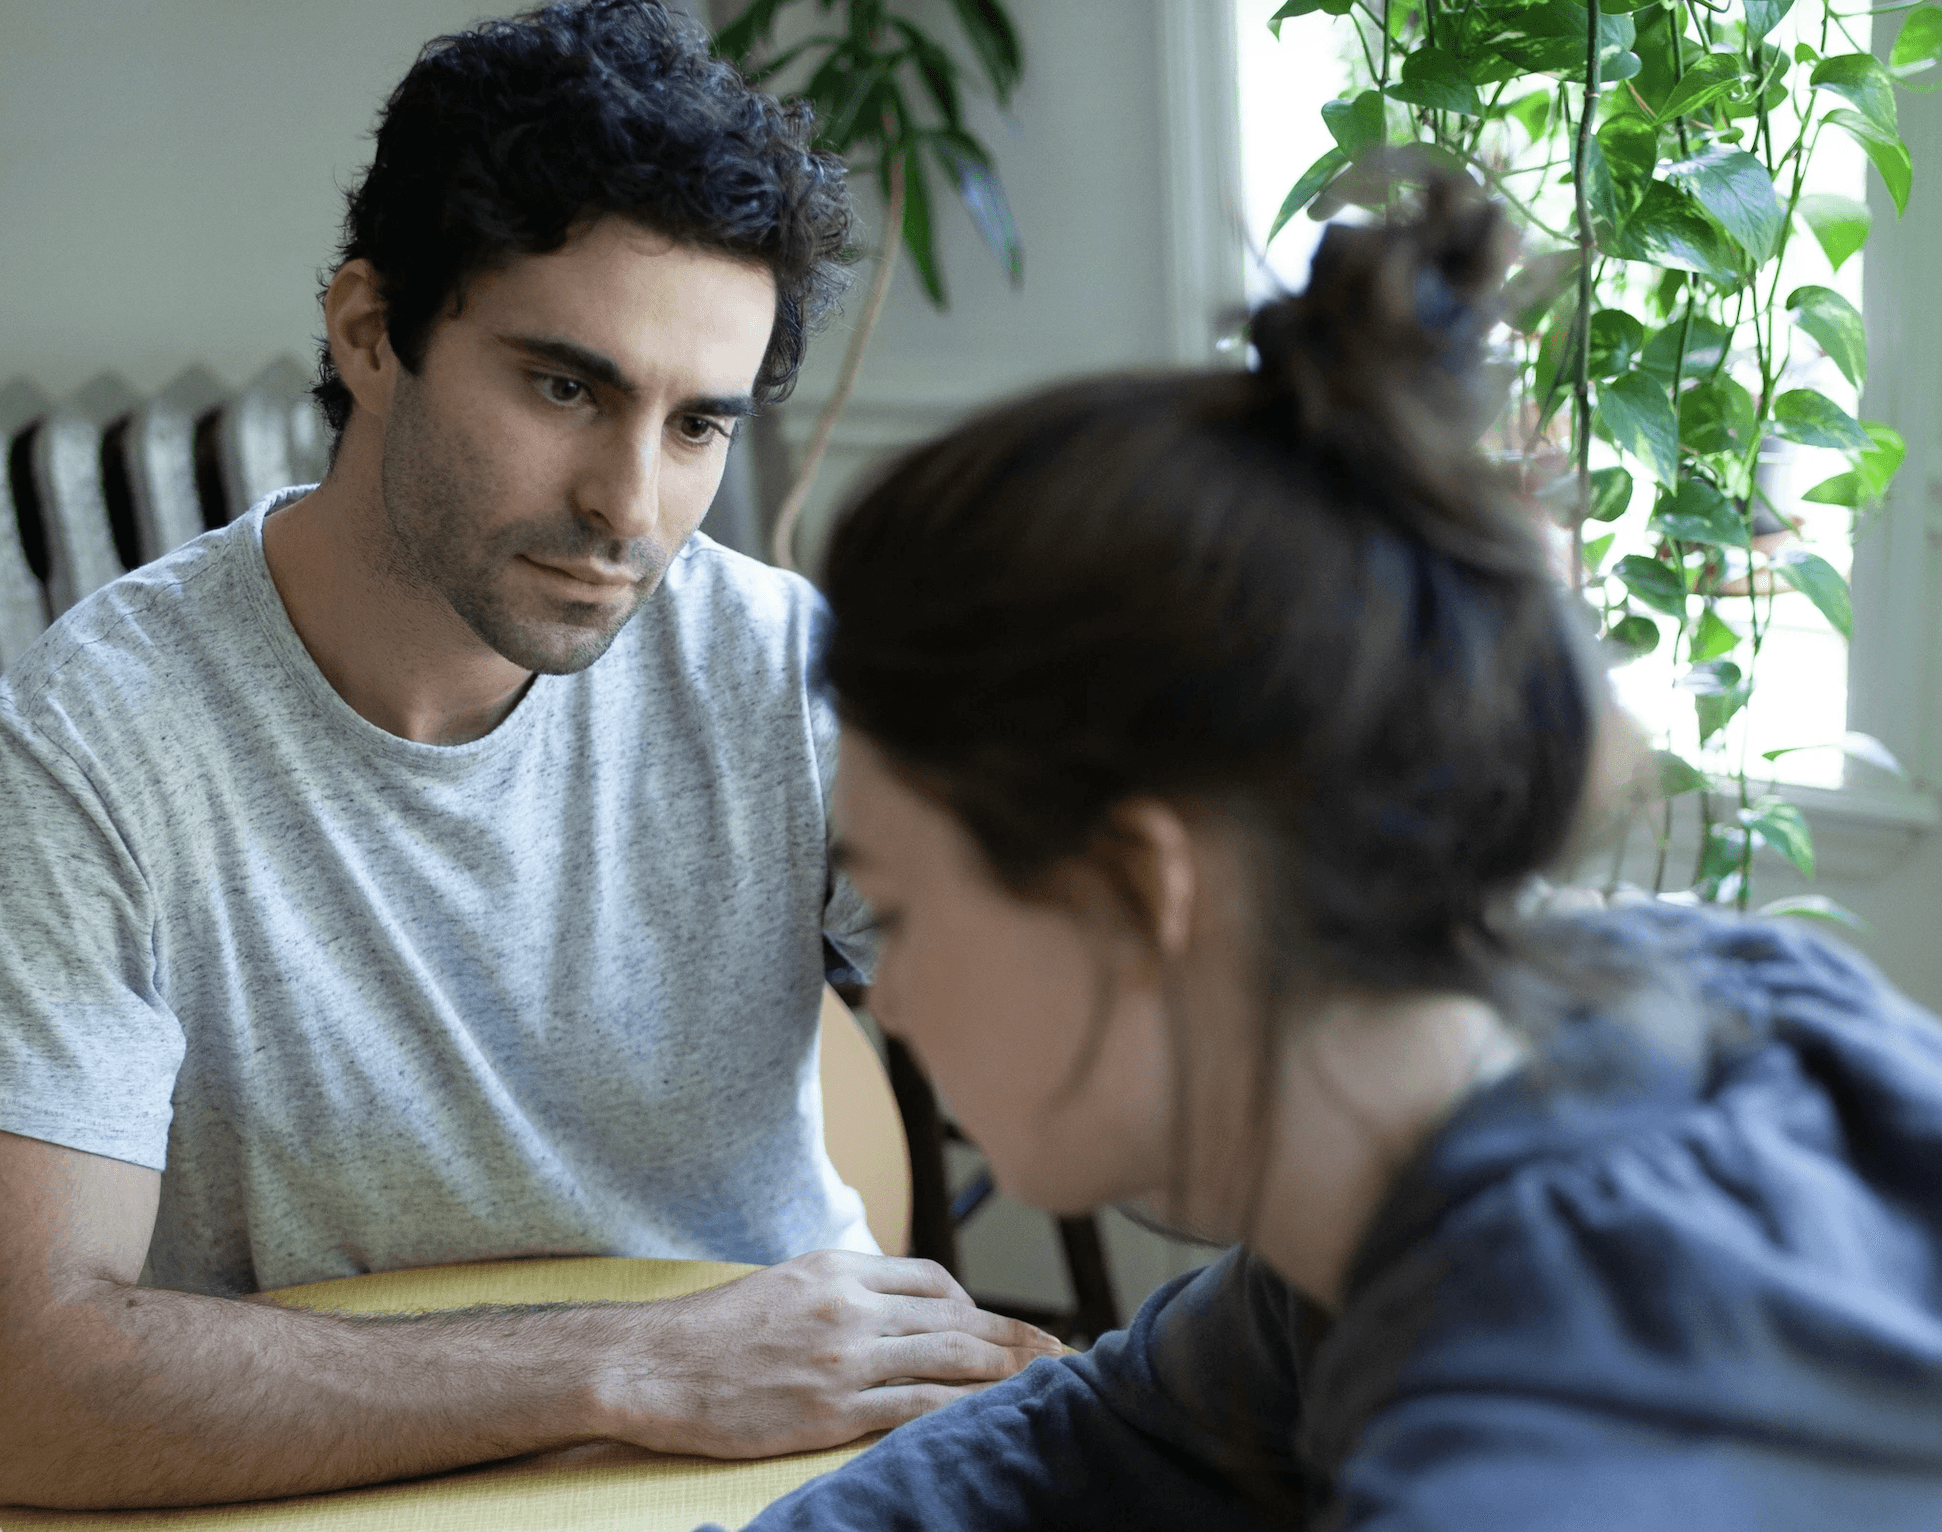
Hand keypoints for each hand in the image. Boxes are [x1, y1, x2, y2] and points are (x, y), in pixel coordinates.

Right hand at [588, 1249, 1065, 1457]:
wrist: (654, 1365)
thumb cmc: (713, 1332)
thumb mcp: (785, 1284)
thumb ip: (842, 1291)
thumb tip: (892, 1307)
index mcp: (838, 1268)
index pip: (931, 1279)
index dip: (977, 1303)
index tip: (1005, 1326)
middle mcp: (850, 1305)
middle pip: (955, 1317)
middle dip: (1015, 1336)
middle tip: (1062, 1352)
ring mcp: (845, 1357)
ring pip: (949, 1359)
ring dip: (1007, 1371)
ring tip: (1047, 1383)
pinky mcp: (833, 1408)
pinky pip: (917, 1408)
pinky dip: (964, 1410)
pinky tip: (992, 1418)